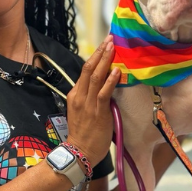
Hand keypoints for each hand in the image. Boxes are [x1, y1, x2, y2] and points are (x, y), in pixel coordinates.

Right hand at [64, 35, 119, 167]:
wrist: (79, 151)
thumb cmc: (84, 133)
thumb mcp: (83, 110)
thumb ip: (91, 97)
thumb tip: (105, 85)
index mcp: (75, 94)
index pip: (85, 70)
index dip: (95, 56)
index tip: (104, 45)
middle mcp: (79, 96)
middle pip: (88, 68)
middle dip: (100, 52)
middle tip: (109, 39)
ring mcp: (87, 103)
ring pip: (95, 77)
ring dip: (105, 60)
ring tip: (113, 47)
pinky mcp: (97, 112)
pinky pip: (104, 92)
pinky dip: (110, 80)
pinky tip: (116, 70)